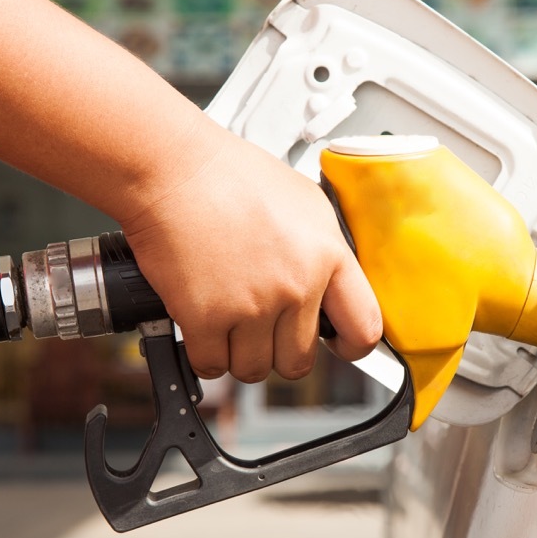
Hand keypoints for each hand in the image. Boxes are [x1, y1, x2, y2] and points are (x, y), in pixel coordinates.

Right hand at [120, 125, 382, 381]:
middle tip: (264, 328)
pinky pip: (211, 365)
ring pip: (253, 368)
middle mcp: (296, 285)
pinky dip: (203, 353)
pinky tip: (202, 327)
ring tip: (229, 321)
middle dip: (279, 351)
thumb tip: (334, 288)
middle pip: (299, 361)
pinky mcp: (206, 318)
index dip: (352, 345)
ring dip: (238, 353)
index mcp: (327, 255)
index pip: (364, 328)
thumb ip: (325, 250)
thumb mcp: (305, 201)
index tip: (338, 344)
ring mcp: (252, 305)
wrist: (172, 169)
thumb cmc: (229, 175)